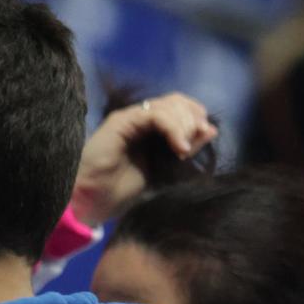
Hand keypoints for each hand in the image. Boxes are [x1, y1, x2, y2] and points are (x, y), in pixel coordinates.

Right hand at [71, 92, 217, 224]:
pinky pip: (155, 115)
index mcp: (149, 128)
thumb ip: (185, 147)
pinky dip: (173, 128)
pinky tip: (179, 147)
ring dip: (184, 125)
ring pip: (168, 105)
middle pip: (177, 101)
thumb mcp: (165, 167)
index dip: (196, 116)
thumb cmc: (120, 190)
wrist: (92, 202)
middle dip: (193, 120)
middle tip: (191, 146)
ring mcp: (129, 119)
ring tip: (183, 150)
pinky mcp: (120, 122)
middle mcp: (139, 119)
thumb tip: (212, 129)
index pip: (180, 106)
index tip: (204, 137)